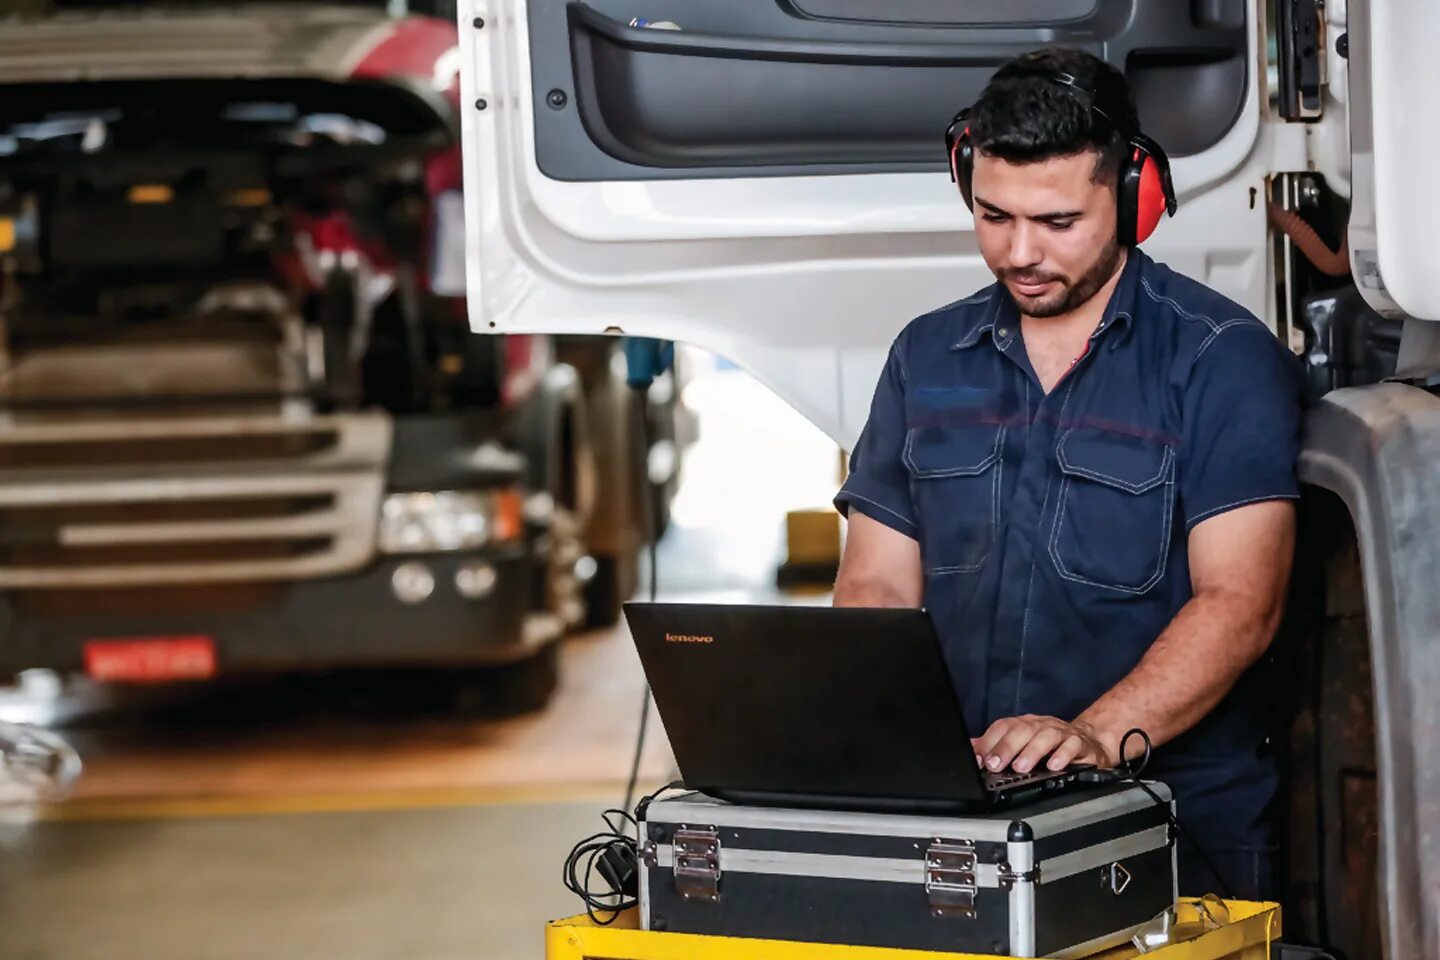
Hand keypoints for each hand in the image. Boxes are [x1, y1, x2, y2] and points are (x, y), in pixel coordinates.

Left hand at [972, 715, 1115, 774]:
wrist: (1089, 742)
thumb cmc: (1051, 746)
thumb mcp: (1022, 745)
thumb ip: (997, 746)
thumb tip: (970, 748)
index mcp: (1024, 724)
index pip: (1003, 727)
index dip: (989, 742)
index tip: (980, 759)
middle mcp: (1040, 725)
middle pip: (1021, 730)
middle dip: (1006, 747)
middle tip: (995, 765)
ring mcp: (1061, 733)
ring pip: (1045, 736)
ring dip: (1031, 752)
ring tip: (1021, 768)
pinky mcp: (1080, 743)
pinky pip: (1072, 746)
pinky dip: (1062, 755)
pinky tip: (1054, 766)